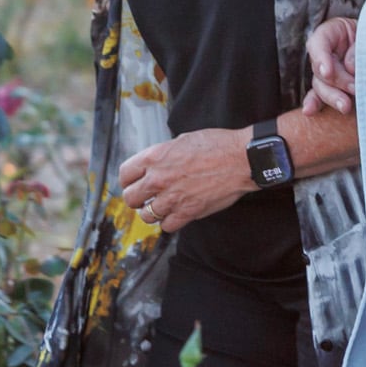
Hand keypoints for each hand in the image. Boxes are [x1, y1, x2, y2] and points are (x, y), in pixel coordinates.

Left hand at [119, 129, 252, 233]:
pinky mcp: (187, 212)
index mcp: (155, 157)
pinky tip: (176, 214)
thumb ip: (164, 155)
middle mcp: (158, 178)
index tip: (132, 183)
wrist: (241, 159)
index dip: (128, 180)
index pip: (125, 174)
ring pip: (146, 215)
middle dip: (136, 198)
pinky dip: (169, 222)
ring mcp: (172, 197)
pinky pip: (166, 226)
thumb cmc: (217, 145)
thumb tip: (156, 164)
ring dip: (152, 212)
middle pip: (130, 198)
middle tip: (145, 197)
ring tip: (161, 206)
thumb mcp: (182, 140)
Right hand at [301, 17, 358, 115]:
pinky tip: (309, 110)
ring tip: (346, 106)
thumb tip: (351, 67)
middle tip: (353, 88)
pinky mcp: (331, 87)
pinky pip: (319, 97)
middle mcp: (325, 54)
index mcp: (331, 34)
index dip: (321, 58)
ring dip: (333, 97)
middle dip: (336, 82)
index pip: (319, 43)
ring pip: (321, 86)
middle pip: (320, 69)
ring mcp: (326, 72)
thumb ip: (360, 48)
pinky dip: (315, 104)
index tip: (327, 72)